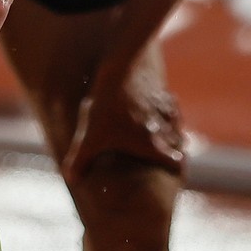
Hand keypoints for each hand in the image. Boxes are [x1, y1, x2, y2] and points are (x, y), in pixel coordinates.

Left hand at [63, 63, 185, 180]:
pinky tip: (154, 109)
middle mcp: (163, 129)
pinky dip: (166, 109)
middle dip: (174, 148)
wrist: (122, 70)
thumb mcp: (91, 137)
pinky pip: (170, 104)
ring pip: (176, 123)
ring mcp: (164, 109)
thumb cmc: (109, 108)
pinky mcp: (160, 91)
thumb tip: (71, 179)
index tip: (173, 169)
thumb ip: (81, 160)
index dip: (176, 167)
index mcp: (152, 145)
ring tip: (159, 133)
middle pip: (180, 144)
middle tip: (166, 153)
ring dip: (171, 129)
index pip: (177, 163)